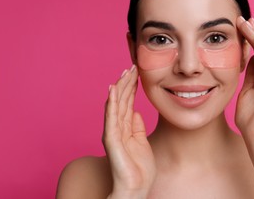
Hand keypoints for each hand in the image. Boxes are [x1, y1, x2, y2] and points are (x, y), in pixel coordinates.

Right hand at [103, 65, 155, 197]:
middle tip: (132, 66)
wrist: (136, 187)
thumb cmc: (140, 168)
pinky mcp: (111, 139)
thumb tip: (136, 112)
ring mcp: (113, 132)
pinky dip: (111, 104)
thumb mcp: (142, 142)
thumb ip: (137, 126)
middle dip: (126, 83)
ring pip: (115, 105)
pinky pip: (111, 118)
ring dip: (120, 88)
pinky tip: (112, 91)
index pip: (127, 102)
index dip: (131, 87)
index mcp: (125, 128)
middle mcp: (116, 127)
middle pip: (120, 100)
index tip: (136, 73)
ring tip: (125, 73)